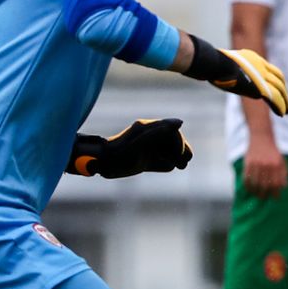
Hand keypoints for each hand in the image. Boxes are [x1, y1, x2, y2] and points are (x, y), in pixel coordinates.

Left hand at [67, 118, 193, 177]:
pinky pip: (162, 157)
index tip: (179, 157)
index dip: (179, 143)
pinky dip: (168, 161)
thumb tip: (179, 122)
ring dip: (176, 156)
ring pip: (169, 149)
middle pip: (173, 140)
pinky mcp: (145, 155)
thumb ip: (159, 131)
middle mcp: (150, 134)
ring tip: (181, 165)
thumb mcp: (140, 144)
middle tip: (184, 164)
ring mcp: (148, 145)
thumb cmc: (120, 154)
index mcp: (148, 127)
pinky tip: (171, 166)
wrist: (103, 164)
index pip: (173, 132)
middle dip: (180, 151)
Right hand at [182, 36, 287, 114]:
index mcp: (255, 58)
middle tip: (286, 103)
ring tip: (286, 111)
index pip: (272, 70)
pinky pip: (275, 98)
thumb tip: (222, 78)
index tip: (280, 89)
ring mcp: (262, 76)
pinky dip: (280, 106)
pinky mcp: (260, 87)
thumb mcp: (226, 64)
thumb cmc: (214, 64)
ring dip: (284, 102)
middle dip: (284, 92)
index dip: (278, 81)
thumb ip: (233, 71)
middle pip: (279, 80)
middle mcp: (261, 66)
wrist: (216, 64)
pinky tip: (282, 113)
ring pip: (279, 90)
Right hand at [241, 137, 287, 196]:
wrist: (262, 138)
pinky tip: (250, 189)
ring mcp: (256, 164)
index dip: (276, 193)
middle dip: (265, 194)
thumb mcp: (282, 161)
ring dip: (256, 192)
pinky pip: (247, 178)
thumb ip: (283, 173)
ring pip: (256, 183)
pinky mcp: (248, 163)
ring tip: (258, 195)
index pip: (277, 184)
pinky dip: (248, 186)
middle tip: (265, 198)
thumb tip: (283, 187)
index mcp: (277, 165)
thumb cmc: (273, 152)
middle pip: (266, 185)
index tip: (275, 197)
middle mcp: (267, 165)